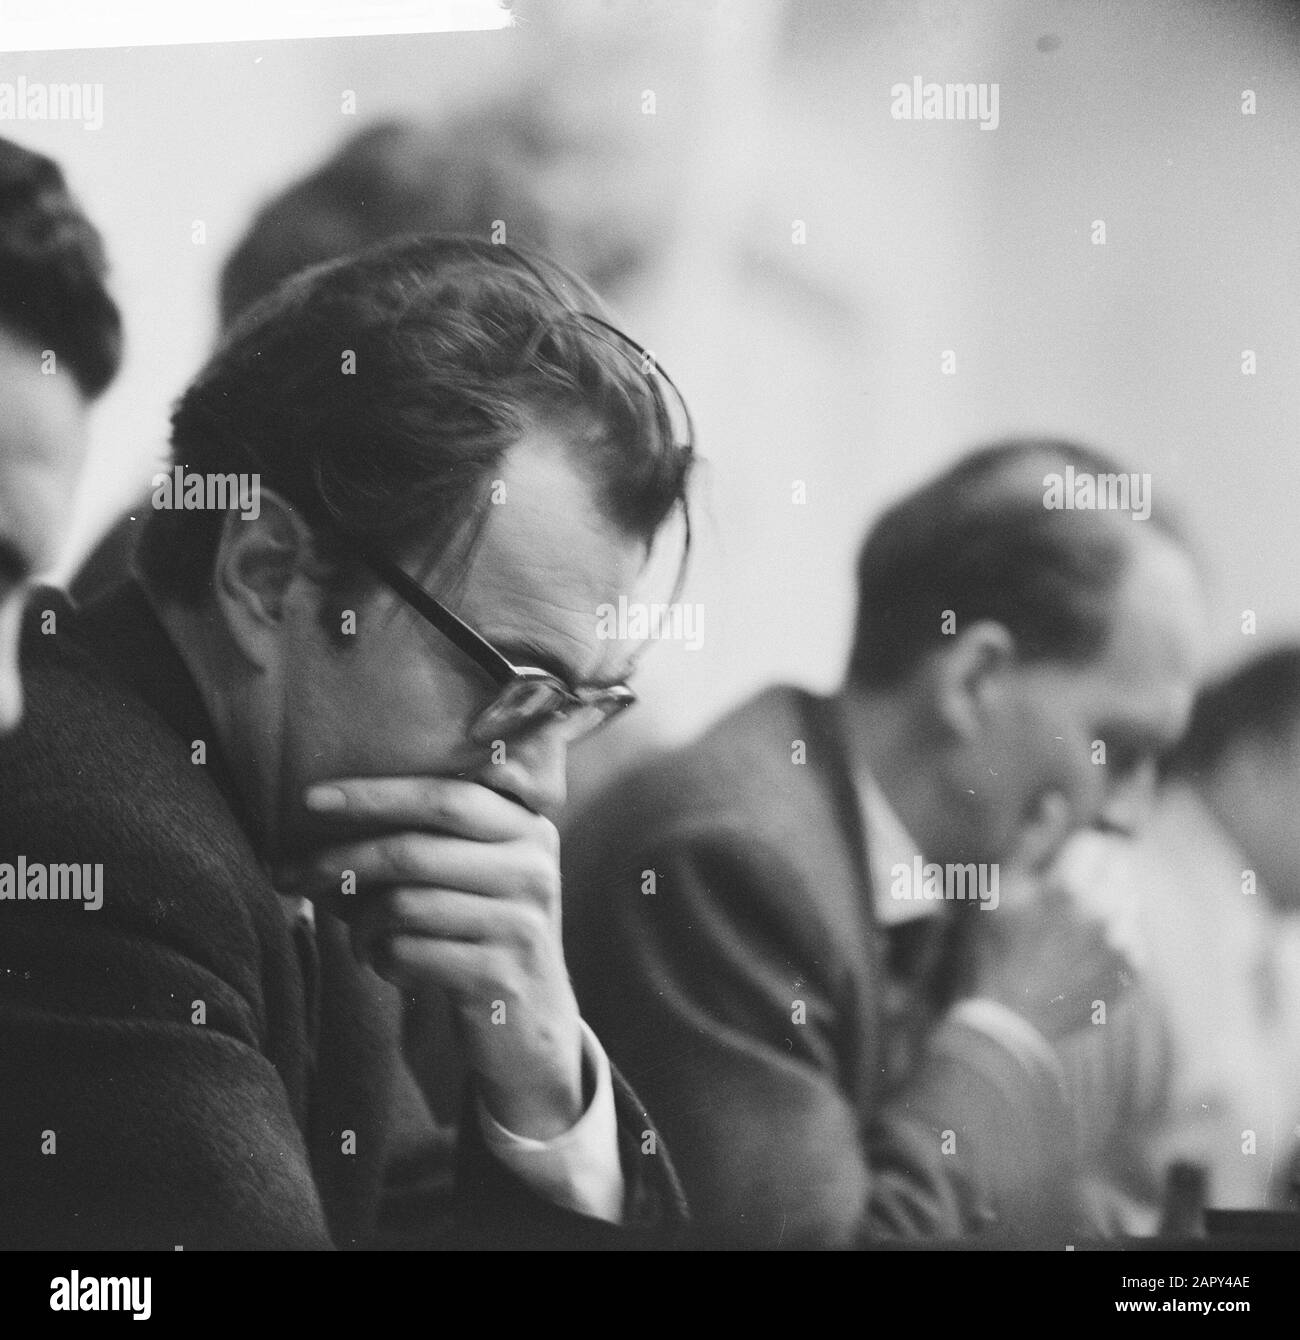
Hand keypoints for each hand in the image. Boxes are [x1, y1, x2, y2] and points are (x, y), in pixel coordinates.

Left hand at [277, 776, 583, 1140]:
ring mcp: (519, 924)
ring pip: (402, 905)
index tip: (310, 799)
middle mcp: (532, 869)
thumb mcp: (469, 876)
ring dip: (360, 925)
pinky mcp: (498, 976)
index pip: (443, 796)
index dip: (374, 794)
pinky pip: (407, 954)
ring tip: (360, 939)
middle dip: (340, 859)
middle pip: (413, 850)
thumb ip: (418, 840)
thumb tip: (317, 820)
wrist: (529, 1022)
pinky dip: (381, 960)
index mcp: (526, 829)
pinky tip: (390, 965)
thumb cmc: (479, 933)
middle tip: (288, 874)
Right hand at [964, 790, 1132, 1040]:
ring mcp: (1124, 944)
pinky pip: (1132, 933)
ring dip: (1107, 901)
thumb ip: (1031, 842)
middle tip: (1063, 897)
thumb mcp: (999, 890)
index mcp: (1070, 887)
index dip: (1075, 850)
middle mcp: (1105, 912)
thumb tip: (1057, 801)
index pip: (1096, 840)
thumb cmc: (995, 949)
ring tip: (1070, 928)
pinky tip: (1081, 951)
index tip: (1058, 866)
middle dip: (1096, 871)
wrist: (1013, 1022)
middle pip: (1119, 865)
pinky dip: (1114, 934)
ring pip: (1128, 898)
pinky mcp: (1134, 970)